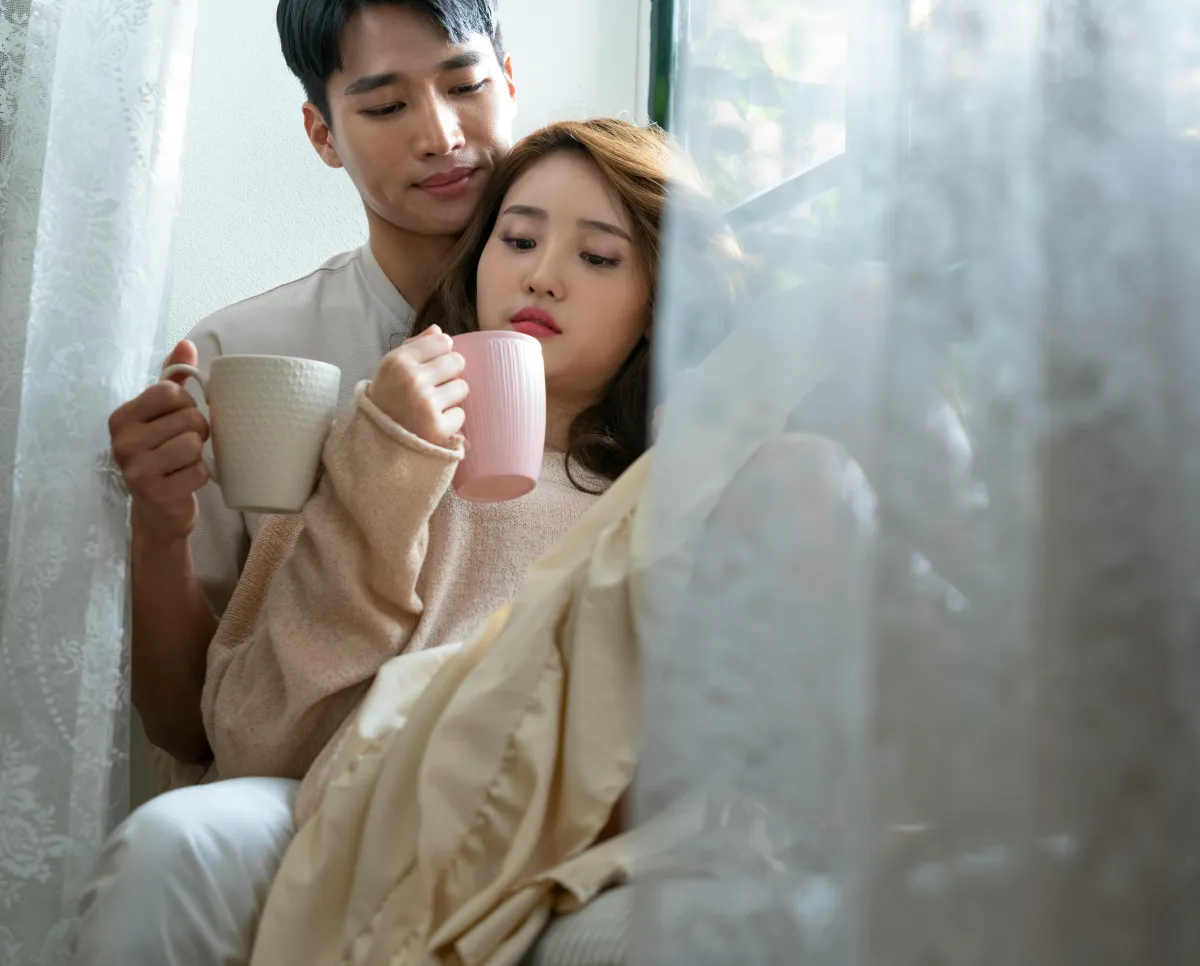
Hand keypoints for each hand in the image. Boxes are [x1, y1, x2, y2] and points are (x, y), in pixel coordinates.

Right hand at [109, 340, 210, 543]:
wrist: (159, 512)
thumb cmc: (164, 456)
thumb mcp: (164, 415)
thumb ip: (173, 378)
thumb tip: (185, 344)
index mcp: (122, 417)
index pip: (171, 392)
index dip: (188, 405)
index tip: (180, 420)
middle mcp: (122, 441)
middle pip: (189, 418)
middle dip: (198, 431)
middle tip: (185, 445)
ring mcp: (135, 469)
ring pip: (194, 444)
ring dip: (200, 454)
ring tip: (186, 462)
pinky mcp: (155, 493)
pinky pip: (199, 471)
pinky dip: (201, 476)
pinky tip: (186, 481)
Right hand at [367, 325, 467, 446]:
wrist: (374, 442)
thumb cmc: (386, 400)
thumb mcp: (391, 369)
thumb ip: (414, 346)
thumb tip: (439, 330)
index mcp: (398, 361)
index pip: (443, 341)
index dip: (442, 353)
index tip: (433, 364)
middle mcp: (412, 379)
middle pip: (457, 362)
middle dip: (450, 373)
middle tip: (435, 386)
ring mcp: (426, 404)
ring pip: (462, 387)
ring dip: (452, 397)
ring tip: (433, 405)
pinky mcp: (438, 428)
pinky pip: (460, 414)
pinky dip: (450, 420)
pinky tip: (433, 422)